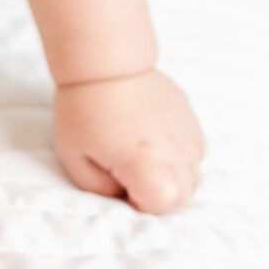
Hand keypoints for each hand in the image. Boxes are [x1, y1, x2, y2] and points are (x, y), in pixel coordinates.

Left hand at [53, 68, 204, 212]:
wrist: (106, 63)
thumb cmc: (83, 110)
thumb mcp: (75, 160)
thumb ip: (102, 190)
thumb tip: (125, 197)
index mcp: (146, 164)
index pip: (164, 205)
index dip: (141, 203)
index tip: (121, 181)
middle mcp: (176, 154)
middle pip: (181, 198)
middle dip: (156, 193)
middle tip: (125, 166)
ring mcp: (188, 135)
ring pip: (190, 176)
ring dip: (168, 173)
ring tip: (136, 146)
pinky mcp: (192, 120)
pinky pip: (193, 153)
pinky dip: (176, 153)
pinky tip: (149, 135)